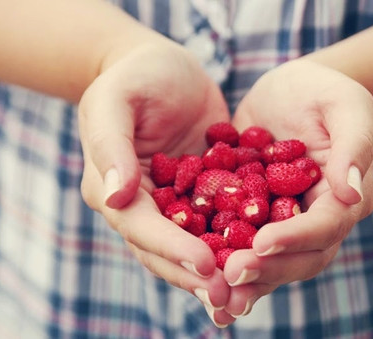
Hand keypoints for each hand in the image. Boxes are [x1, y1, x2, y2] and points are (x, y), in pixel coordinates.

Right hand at [78, 41, 235, 325]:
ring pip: (190, 246)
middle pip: (164, 249)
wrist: (164, 68)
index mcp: (111, 187)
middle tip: (229, 298)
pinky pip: (216, 225)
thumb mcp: (117, 99)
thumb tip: (115, 197)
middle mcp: (138, 205)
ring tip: (245, 296)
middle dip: (195, 274)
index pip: (139, 225)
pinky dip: (233, 246)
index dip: (171, 247)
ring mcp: (170, 204)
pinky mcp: (200, 196)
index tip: (205, 265)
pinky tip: (261, 262)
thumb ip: (111, 145)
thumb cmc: (137, 75)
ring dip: (215, 272)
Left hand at [221, 58, 372, 317]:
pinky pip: (243, 245)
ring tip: (215, 298)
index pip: (325, 225)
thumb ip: (354, 144)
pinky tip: (199, 277)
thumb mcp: (346, 105)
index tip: (261, 243)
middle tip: (230, 276)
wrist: (292, 91)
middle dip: (267, 269)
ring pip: (271, 261)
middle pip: (300, 257)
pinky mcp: (257, 218)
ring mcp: (286, 222)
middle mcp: (318, 218)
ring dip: (245, 282)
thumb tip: (351, 193)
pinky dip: (224, 264)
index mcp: (345, 196)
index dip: (295, 237)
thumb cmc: (324, 91)